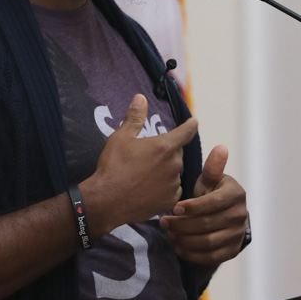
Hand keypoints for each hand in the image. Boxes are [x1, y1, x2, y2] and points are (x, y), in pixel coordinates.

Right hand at [80, 94, 197, 235]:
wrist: (106, 201)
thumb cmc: (113, 167)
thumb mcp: (121, 138)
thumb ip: (135, 117)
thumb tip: (141, 97)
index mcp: (165, 146)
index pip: (186, 132)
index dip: (191, 125)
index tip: (194, 122)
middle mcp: (174, 165)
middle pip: (177, 153)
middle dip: (167, 152)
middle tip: (148, 156)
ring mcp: (173, 184)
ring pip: (174, 172)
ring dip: (165, 171)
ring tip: (144, 175)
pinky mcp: (170, 201)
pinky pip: (172, 190)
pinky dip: (164, 188)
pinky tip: (148, 189)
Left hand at [159, 144, 247, 265]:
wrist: (224, 216)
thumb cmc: (212, 194)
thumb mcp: (211, 180)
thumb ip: (213, 168)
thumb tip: (220, 148)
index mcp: (235, 194)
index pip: (212, 203)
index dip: (192, 207)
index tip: (174, 208)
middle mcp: (240, 215)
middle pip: (207, 224)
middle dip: (182, 225)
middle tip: (164, 223)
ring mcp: (237, 235)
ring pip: (207, 242)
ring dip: (184, 239)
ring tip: (170, 234)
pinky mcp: (232, 250)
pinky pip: (211, 257)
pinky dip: (192, 254)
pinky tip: (179, 247)